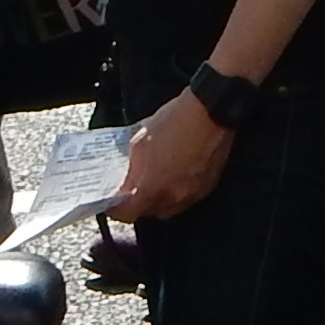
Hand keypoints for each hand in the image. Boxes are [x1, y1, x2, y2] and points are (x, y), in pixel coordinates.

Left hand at [109, 83, 237, 223]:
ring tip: (156, 183)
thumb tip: (127, 181)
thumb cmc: (173, 122)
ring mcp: (192, 194)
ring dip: (160, 199)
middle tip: (135, 189)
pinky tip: (176, 176)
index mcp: (151, 188)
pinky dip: (178, 192)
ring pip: (170, 207)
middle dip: (139, 204)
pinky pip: (187, 198)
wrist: (210, 110)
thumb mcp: (140, 141)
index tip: (113, 202)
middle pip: (149, 213)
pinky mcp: (208, 186)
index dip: (117, 209)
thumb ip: (132, 168)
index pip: (127, 214)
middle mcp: (172, 198)